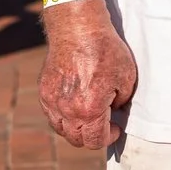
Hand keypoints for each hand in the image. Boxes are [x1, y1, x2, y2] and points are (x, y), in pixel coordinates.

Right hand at [40, 5, 137, 148]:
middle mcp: (67, 111)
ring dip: (76, 128)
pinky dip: (63, 116)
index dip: (109, 137)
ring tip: (89, 116)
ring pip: (62, 129)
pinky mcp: (44, 92)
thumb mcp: (126, 76)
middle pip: (77, 139)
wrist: (78, 29)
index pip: (96, 140)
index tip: (115, 128)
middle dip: (92, 136)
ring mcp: (52, 102)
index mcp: (89, 110)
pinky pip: (52, 114)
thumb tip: (115, 109)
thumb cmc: (105, 50)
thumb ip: (121, 100)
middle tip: (103, 124)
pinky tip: (74, 105)